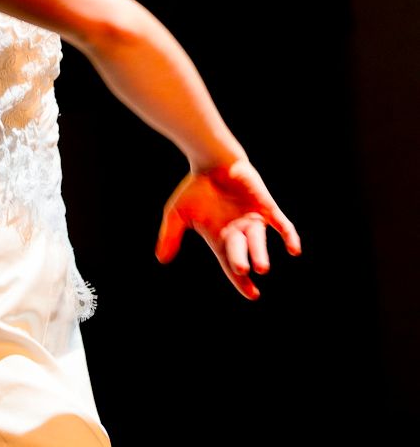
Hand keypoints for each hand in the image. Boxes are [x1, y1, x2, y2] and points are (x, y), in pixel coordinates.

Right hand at [155, 159, 300, 299]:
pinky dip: (288, 236)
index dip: (241, 281)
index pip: (231, 265)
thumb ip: (170, 234)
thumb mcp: (177, 212)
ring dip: (260, 252)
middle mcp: (239, 233)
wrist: (211, 160)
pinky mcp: (265, 206)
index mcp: (221, 238)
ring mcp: (253, 219)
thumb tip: (161, 258)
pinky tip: (294, 249)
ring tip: (261, 267)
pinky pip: (281, 224)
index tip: (252, 294)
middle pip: (242, 252)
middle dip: (242, 261)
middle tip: (243, 270)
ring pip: (259, 241)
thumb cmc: (194, 188)